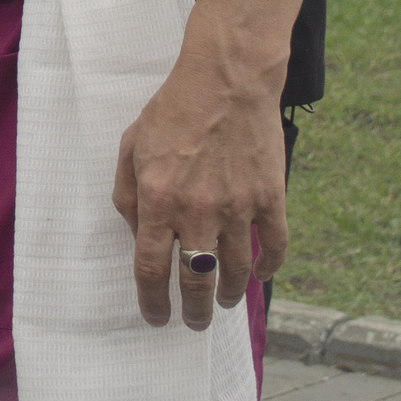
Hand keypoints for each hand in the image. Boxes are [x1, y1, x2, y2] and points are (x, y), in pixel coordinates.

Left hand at [112, 53, 284, 329]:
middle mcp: (196, 209)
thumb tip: (135, 237)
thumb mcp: (130, 145)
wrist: (225, 79)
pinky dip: (268, 268)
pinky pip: (274, 247)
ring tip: (225, 302)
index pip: (150, 268)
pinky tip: (259, 276)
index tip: (156, 317)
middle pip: (195, 280)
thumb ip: (126, 195)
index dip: (153, 301)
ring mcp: (237, 206)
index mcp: (157, 198)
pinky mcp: (270, 197)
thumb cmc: (173, 110)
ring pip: (235, 270)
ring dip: (230, 294)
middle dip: (193, 310)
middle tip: (194, 322)